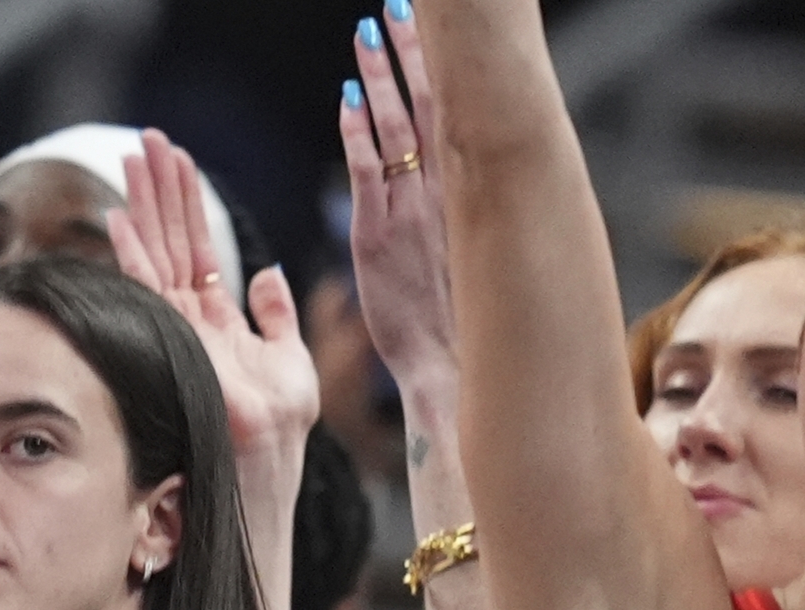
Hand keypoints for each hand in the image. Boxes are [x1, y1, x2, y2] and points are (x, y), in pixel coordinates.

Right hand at [107, 130, 319, 462]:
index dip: (188, 202)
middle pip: (172, 240)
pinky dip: (133, 251)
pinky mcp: (173, 341)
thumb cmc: (280, 430)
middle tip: (147, 138)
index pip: (197, 248)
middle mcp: (192, 320)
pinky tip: (120, 215)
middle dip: (162, 188)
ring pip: (158, 252)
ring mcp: (179, 329)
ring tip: (135, 155)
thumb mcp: (293, 360)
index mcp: (218, 319)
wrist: (267, 465)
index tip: (177, 159)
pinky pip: (149, 287)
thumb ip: (278, 316)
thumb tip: (267, 274)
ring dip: (147, 203)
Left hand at [341, 8, 455, 392]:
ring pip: (397, 128)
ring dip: (382, 77)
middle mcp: (443, 190)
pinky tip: (349, 96)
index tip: (434, 28)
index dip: (439, 68)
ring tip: (368, 32)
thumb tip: (464, 182)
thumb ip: (462, 210)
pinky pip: (366, 172)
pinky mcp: (377, 234)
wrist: (452, 362)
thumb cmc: (464, 318)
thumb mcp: (472, 253)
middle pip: (429, 104)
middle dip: (413, 53)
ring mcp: (410, 209)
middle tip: (400, 7)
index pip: (454, 113)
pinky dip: (357, 133)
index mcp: (466, 192)